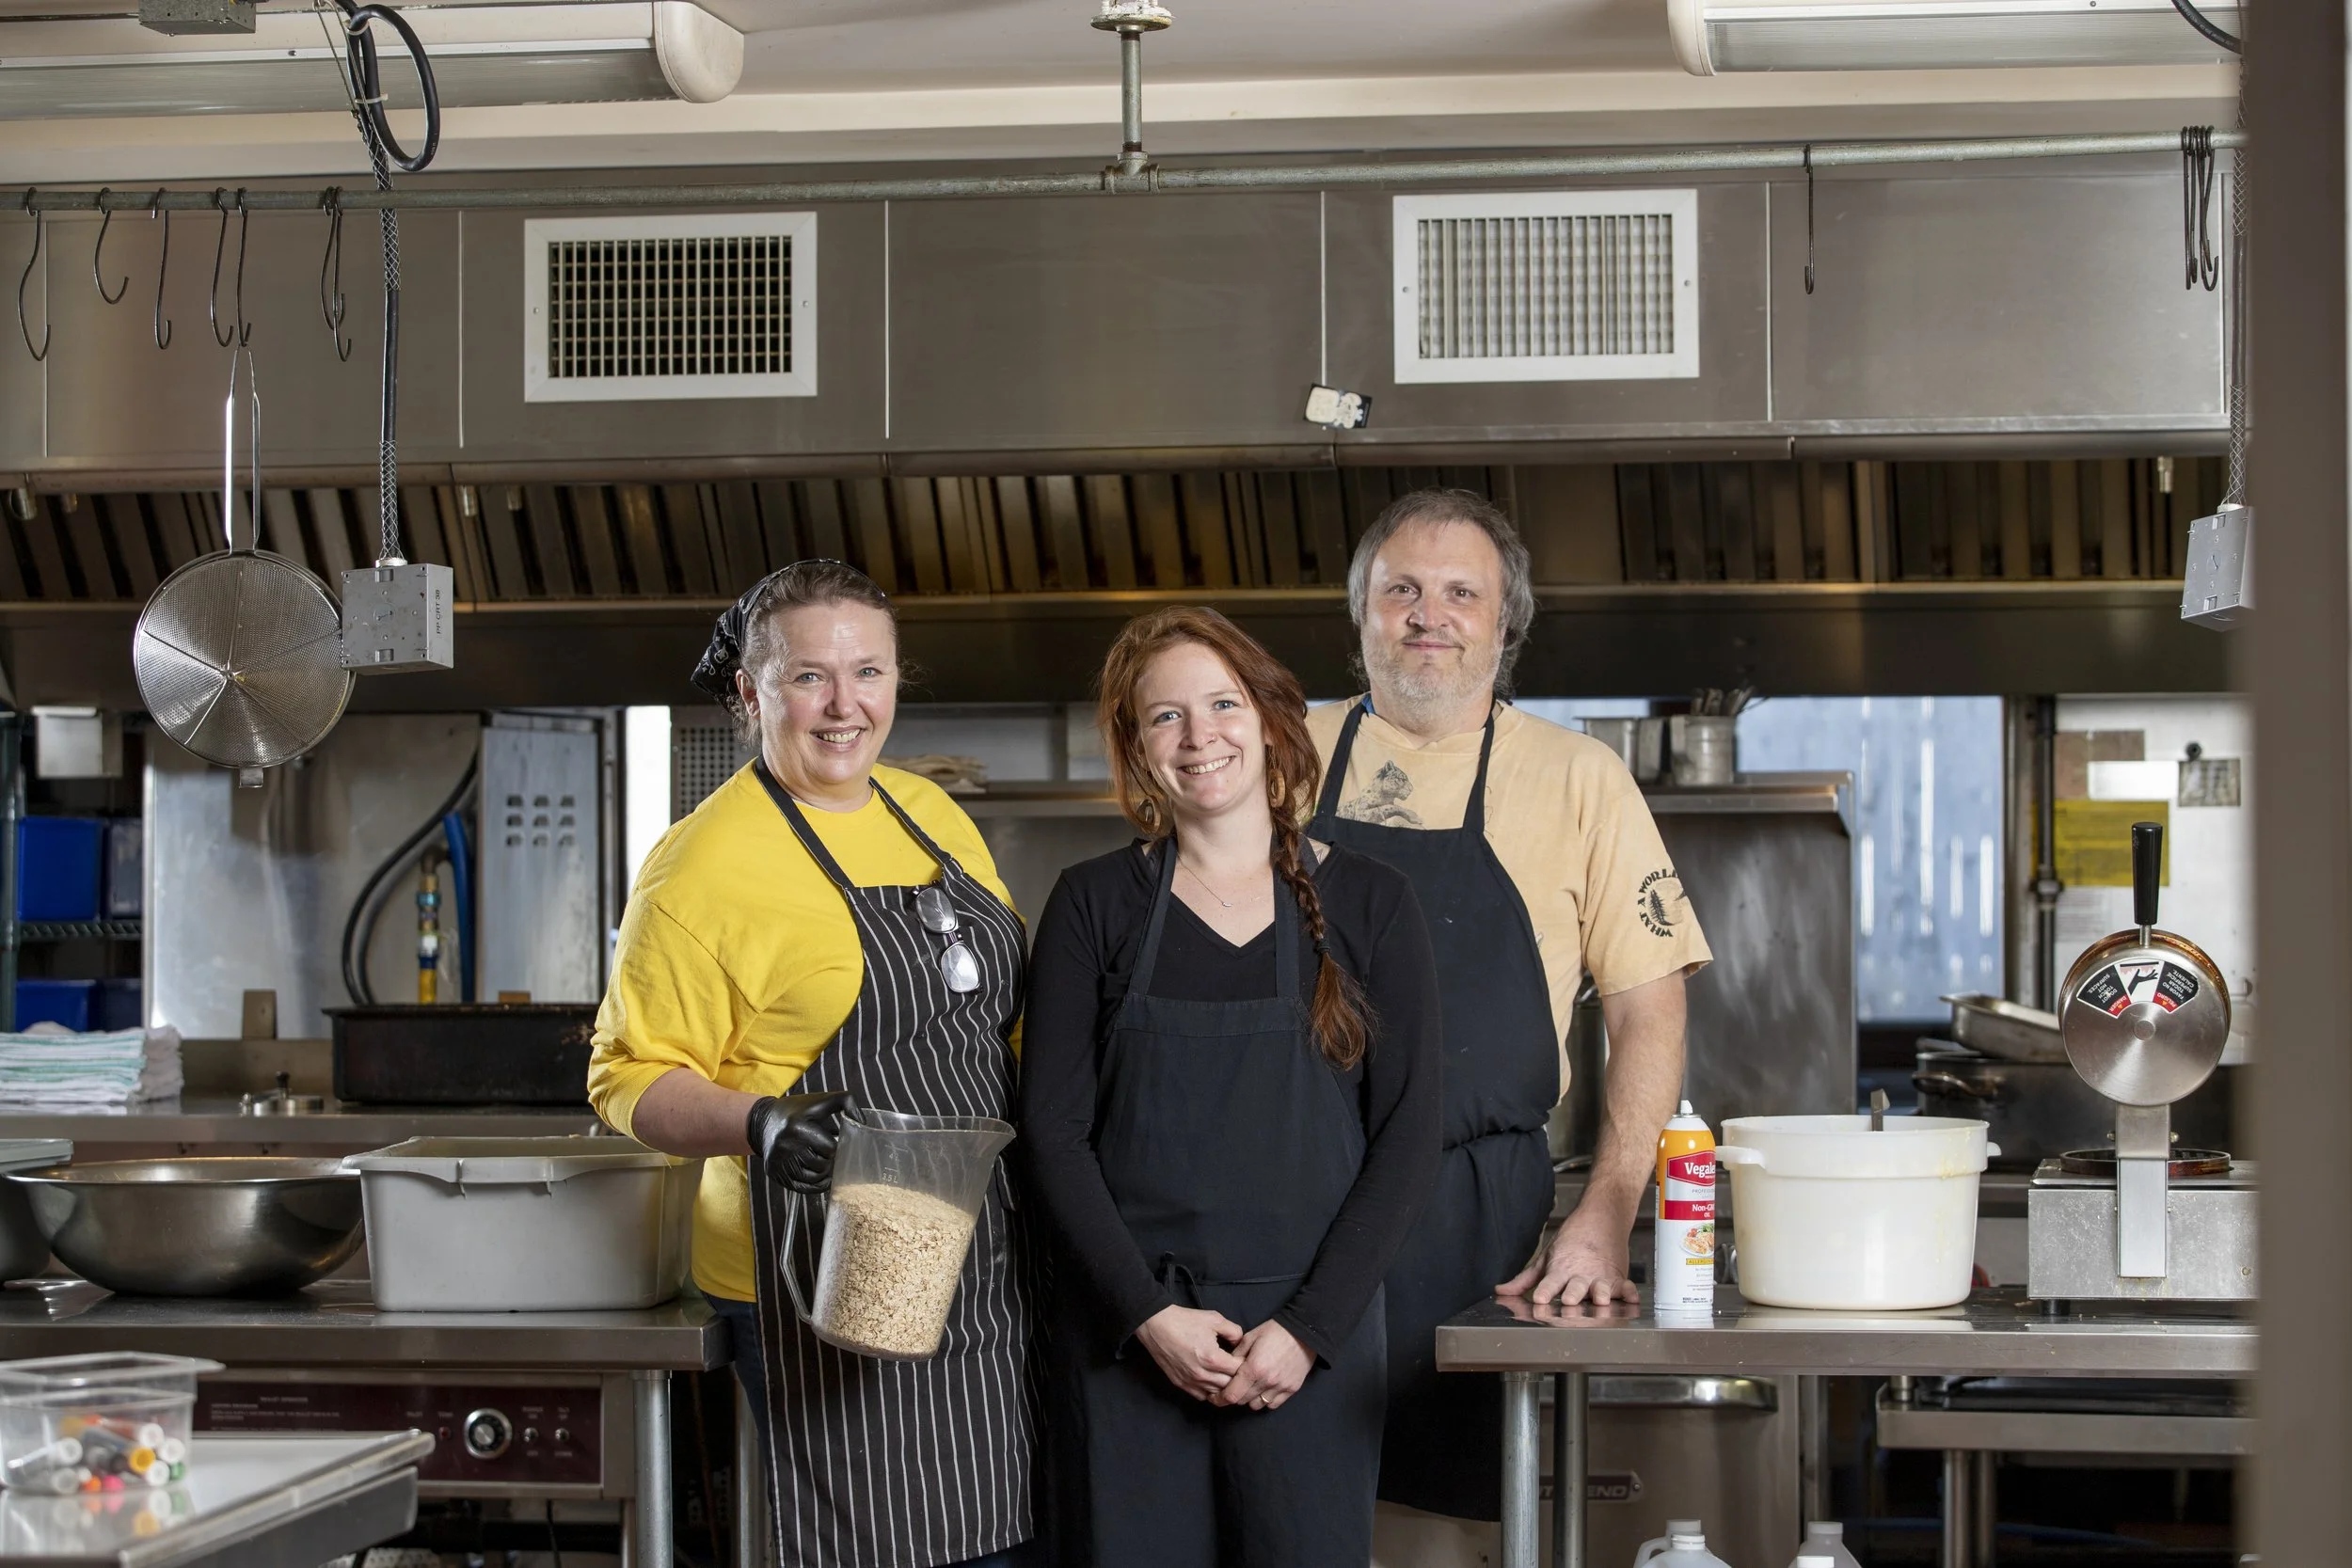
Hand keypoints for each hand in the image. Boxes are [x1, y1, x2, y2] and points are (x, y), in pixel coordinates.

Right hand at [745, 1091, 859, 1191]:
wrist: (763, 1120)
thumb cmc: (798, 1110)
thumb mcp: (822, 1099)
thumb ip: (847, 1103)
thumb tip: (863, 1122)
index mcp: (798, 1127)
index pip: (830, 1149)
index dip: (835, 1147)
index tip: (832, 1142)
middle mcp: (786, 1145)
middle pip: (822, 1166)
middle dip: (829, 1160)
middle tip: (826, 1153)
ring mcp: (778, 1161)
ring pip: (813, 1179)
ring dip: (822, 1173)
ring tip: (821, 1162)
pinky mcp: (773, 1172)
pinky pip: (800, 1188)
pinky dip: (813, 1185)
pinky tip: (817, 1176)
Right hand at [1133, 1305, 1244, 1400]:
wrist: (1156, 1325)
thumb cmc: (1185, 1321)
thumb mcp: (1215, 1319)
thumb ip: (1234, 1332)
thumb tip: (1242, 1345)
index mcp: (1213, 1358)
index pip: (1239, 1371)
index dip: (1245, 1364)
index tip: (1244, 1358)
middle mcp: (1202, 1374)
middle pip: (1230, 1386)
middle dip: (1237, 1378)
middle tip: (1237, 1368)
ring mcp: (1190, 1381)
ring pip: (1216, 1394)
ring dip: (1223, 1386)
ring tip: (1226, 1375)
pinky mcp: (1180, 1384)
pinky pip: (1201, 1396)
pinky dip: (1209, 1391)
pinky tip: (1210, 1380)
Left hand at [1210, 1320, 1313, 1411]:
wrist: (1304, 1331)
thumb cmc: (1275, 1331)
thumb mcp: (1250, 1337)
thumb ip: (1236, 1355)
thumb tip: (1226, 1367)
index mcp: (1253, 1368)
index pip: (1232, 1395)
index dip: (1220, 1399)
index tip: (1214, 1397)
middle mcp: (1266, 1381)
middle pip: (1243, 1401)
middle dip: (1234, 1396)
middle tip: (1232, 1388)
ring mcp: (1280, 1387)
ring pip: (1257, 1405)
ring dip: (1250, 1399)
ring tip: (1250, 1387)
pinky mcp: (1292, 1389)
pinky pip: (1273, 1404)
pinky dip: (1265, 1400)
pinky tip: (1264, 1389)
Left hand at [1498, 1201, 1637, 1305]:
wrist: (1601, 1218)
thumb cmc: (1571, 1241)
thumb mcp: (1545, 1258)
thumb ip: (1525, 1279)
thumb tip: (1501, 1291)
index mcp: (1561, 1270)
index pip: (1550, 1283)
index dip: (1545, 1290)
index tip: (1540, 1298)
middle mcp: (1580, 1276)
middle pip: (1576, 1287)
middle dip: (1574, 1294)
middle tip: (1570, 1300)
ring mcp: (1600, 1277)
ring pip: (1601, 1288)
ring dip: (1601, 1294)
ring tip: (1601, 1298)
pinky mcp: (1617, 1277)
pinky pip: (1626, 1287)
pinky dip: (1630, 1292)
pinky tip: (1631, 1296)